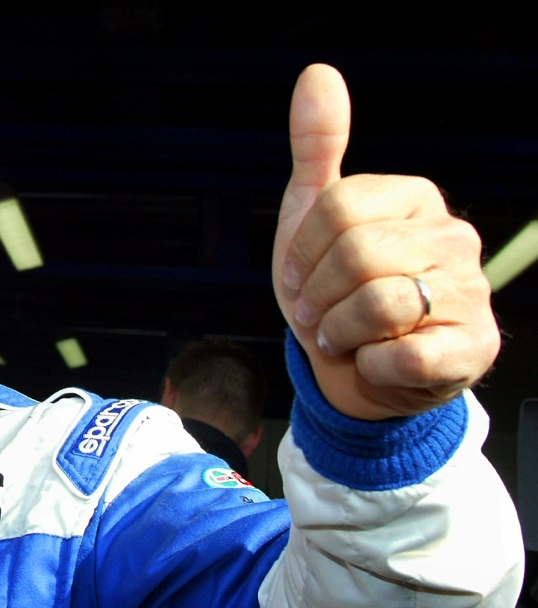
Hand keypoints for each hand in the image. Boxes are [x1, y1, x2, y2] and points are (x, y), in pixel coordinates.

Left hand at [272, 65, 498, 420]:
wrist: (354, 369)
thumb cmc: (334, 291)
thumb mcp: (312, 219)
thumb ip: (317, 148)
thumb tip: (317, 72)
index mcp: (415, 199)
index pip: (336, 208)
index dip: (301, 254)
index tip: (298, 278)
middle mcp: (453, 237)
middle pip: (355, 255)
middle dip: (316, 297)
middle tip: (317, 315)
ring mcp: (471, 291)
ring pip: (378, 306)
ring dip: (340, 333)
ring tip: (345, 336)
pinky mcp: (475, 347)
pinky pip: (405, 357)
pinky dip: (372, 366)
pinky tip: (377, 361)